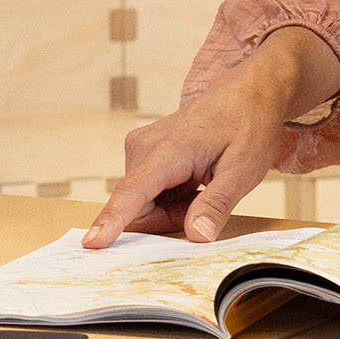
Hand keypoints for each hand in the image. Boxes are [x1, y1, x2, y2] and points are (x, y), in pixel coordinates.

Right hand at [84, 28, 338, 246]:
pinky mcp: (142, 152)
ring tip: (202, 185)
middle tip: (205, 199)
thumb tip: (196, 236)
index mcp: (168, 150)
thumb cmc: (248, 127)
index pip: (133, 192)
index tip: (91, 244)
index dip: (112, 221)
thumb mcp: (243, 170)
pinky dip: (171, 198)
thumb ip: (217, 204)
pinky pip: (147, 193)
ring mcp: (140, 148)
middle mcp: (143, 147)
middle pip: (138, 207)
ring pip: (142, 204)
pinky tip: (194, 180)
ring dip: (172, 208)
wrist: (248, 95)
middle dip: (169, 218)